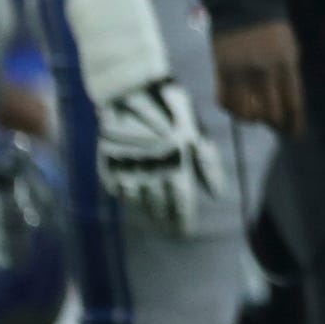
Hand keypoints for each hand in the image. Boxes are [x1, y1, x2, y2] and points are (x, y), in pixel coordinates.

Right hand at [94, 78, 222, 234]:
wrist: (132, 90)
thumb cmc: (172, 108)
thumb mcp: (197, 132)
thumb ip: (208, 164)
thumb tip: (217, 195)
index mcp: (175, 169)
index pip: (180, 205)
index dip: (182, 220)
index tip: (183, 233)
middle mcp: (150, 176)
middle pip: (158, 207)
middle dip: (165, 220)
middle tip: (168, 231)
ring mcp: (127, 172)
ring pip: (137, 202)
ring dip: (145, 212)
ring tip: (150, 221)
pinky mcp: (107, 164)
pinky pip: (115, 188)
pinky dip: (123, 196)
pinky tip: (128, 198)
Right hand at [213, 20, 304, 137]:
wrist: (243, 5)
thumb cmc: (273, 30)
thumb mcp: (290, 50)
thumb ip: (289, 78)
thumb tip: (287, 111)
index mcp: (286, 63)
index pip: (293, 103)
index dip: (295, 124)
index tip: (295, 135)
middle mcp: (264, 70)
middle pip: (271, 113)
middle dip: (276, 124)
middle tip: (276, 126)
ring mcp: (241, 72)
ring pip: (246, 113)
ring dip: (253, 119)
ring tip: (257, 113)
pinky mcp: (221, 71)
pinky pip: (225, 103)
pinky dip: (233, 109)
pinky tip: (239, 105)